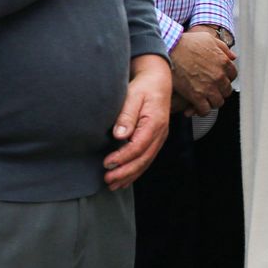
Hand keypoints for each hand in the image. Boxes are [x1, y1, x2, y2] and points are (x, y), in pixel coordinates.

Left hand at [105, 54, 173, 188]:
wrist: (158, 82)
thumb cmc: (144, 88)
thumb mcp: (133, 96)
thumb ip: (126, 116)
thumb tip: (119, 135)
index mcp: (155, 123)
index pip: (139, 146)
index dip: (123, 157)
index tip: (107, 163)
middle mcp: (160, 134)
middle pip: (143, 159)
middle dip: (125, 172)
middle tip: (108, 179)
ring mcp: (159, 138)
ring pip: (145, 162)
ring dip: (129, 175)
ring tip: (113, 185)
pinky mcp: (155, 140)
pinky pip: (147, 160)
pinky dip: (136, 171)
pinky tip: (125, 180)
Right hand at [169, 26, 235, 115]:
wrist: (168, 49)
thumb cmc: (185, 42)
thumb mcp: (208, 38)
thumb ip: (222, 47)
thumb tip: (232, 56)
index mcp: (223, 62)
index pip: (233, 76)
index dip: (226, 78)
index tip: (220, 80)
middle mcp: (219, 76)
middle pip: (226, 91)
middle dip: (219, 91)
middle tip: (212, 90)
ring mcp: (208, 87)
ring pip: (218, 102)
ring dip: (212, 102)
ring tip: (205, 100)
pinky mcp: (196, 96)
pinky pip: (204, 110)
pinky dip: (201, 111)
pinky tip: (196, 108)